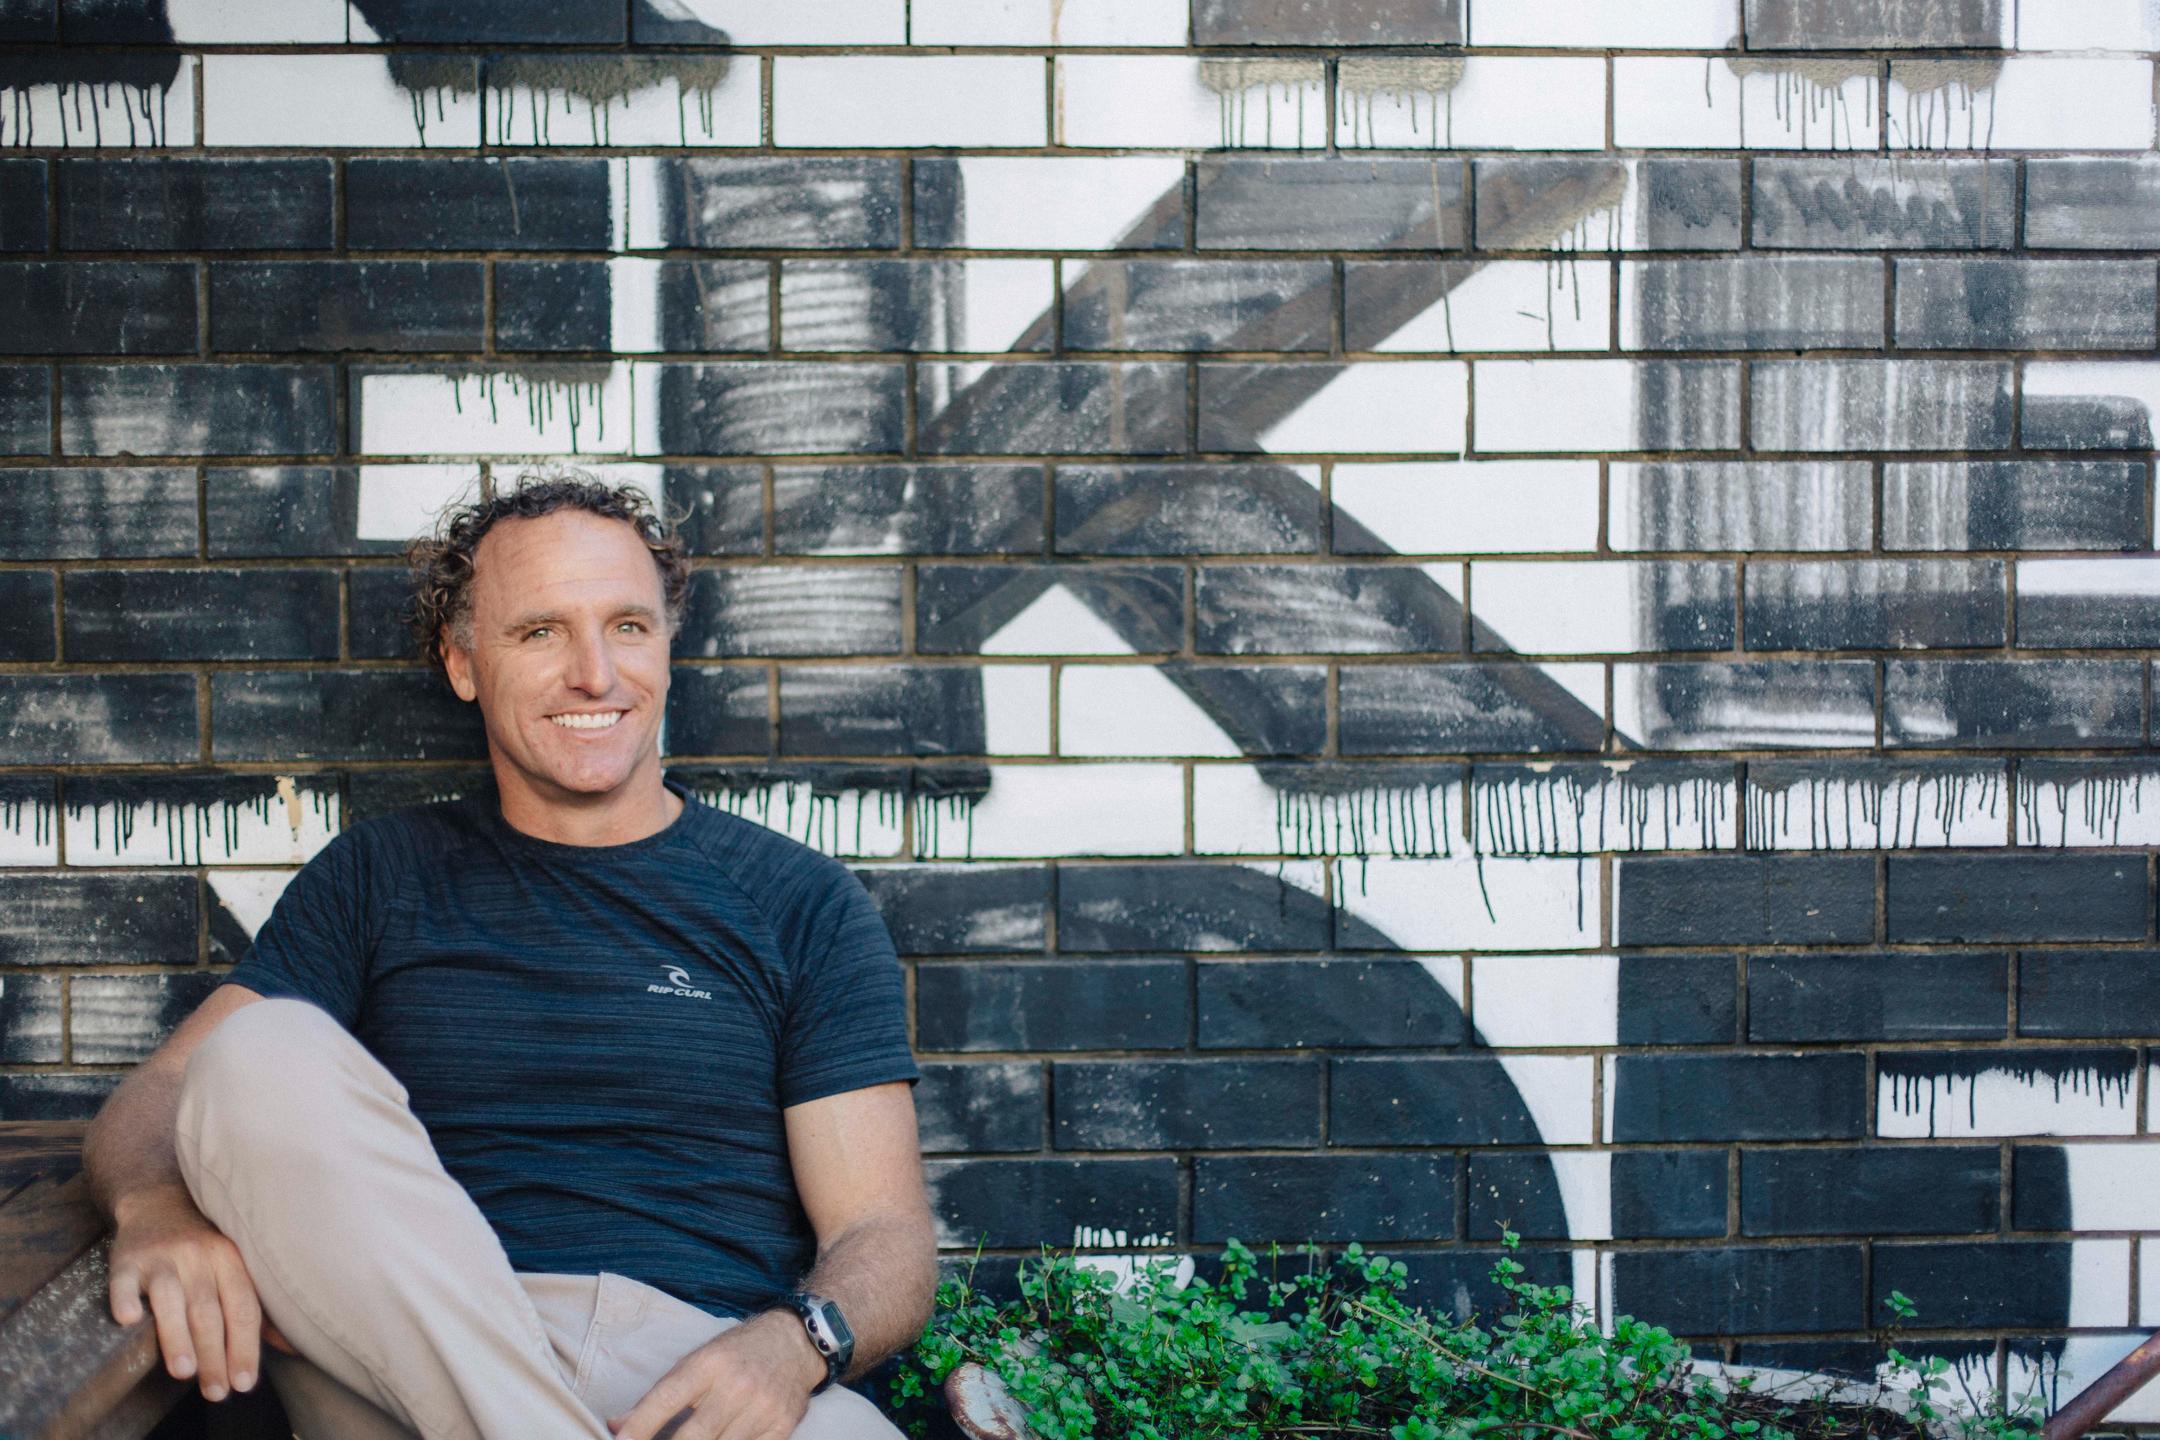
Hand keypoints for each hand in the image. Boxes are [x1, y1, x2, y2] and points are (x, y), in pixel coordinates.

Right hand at [106, 1183, 288, 1402]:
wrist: (157, 1201)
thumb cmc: (202, 1246)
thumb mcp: (234, 1267)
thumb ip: (256, 1307)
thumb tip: (291, 1347)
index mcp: (232, 1260)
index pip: (243, 1309)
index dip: (245, 1347)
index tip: (244, 1383)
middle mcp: (200, 1256)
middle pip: (209, 1311)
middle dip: (214, 1354)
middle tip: (216, 1391)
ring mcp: (162, 1257)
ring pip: (171, 1299)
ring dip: (177, 1336)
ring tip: (184, 1371)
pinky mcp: (127, 1259)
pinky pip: (124, 1280)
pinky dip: (125, 1299)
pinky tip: (128, 1320)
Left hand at [606, 1309, 827, 1439]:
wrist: (795, 1342)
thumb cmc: (737, 1353)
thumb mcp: (697, 1361)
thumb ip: (660, 1395)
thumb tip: (617, 1425)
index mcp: (709, 1364)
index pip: (666, 1400)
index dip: (640, 1427)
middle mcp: (736, 1385)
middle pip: (692, 1437)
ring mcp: (761, 1408)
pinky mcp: (781, 1427)